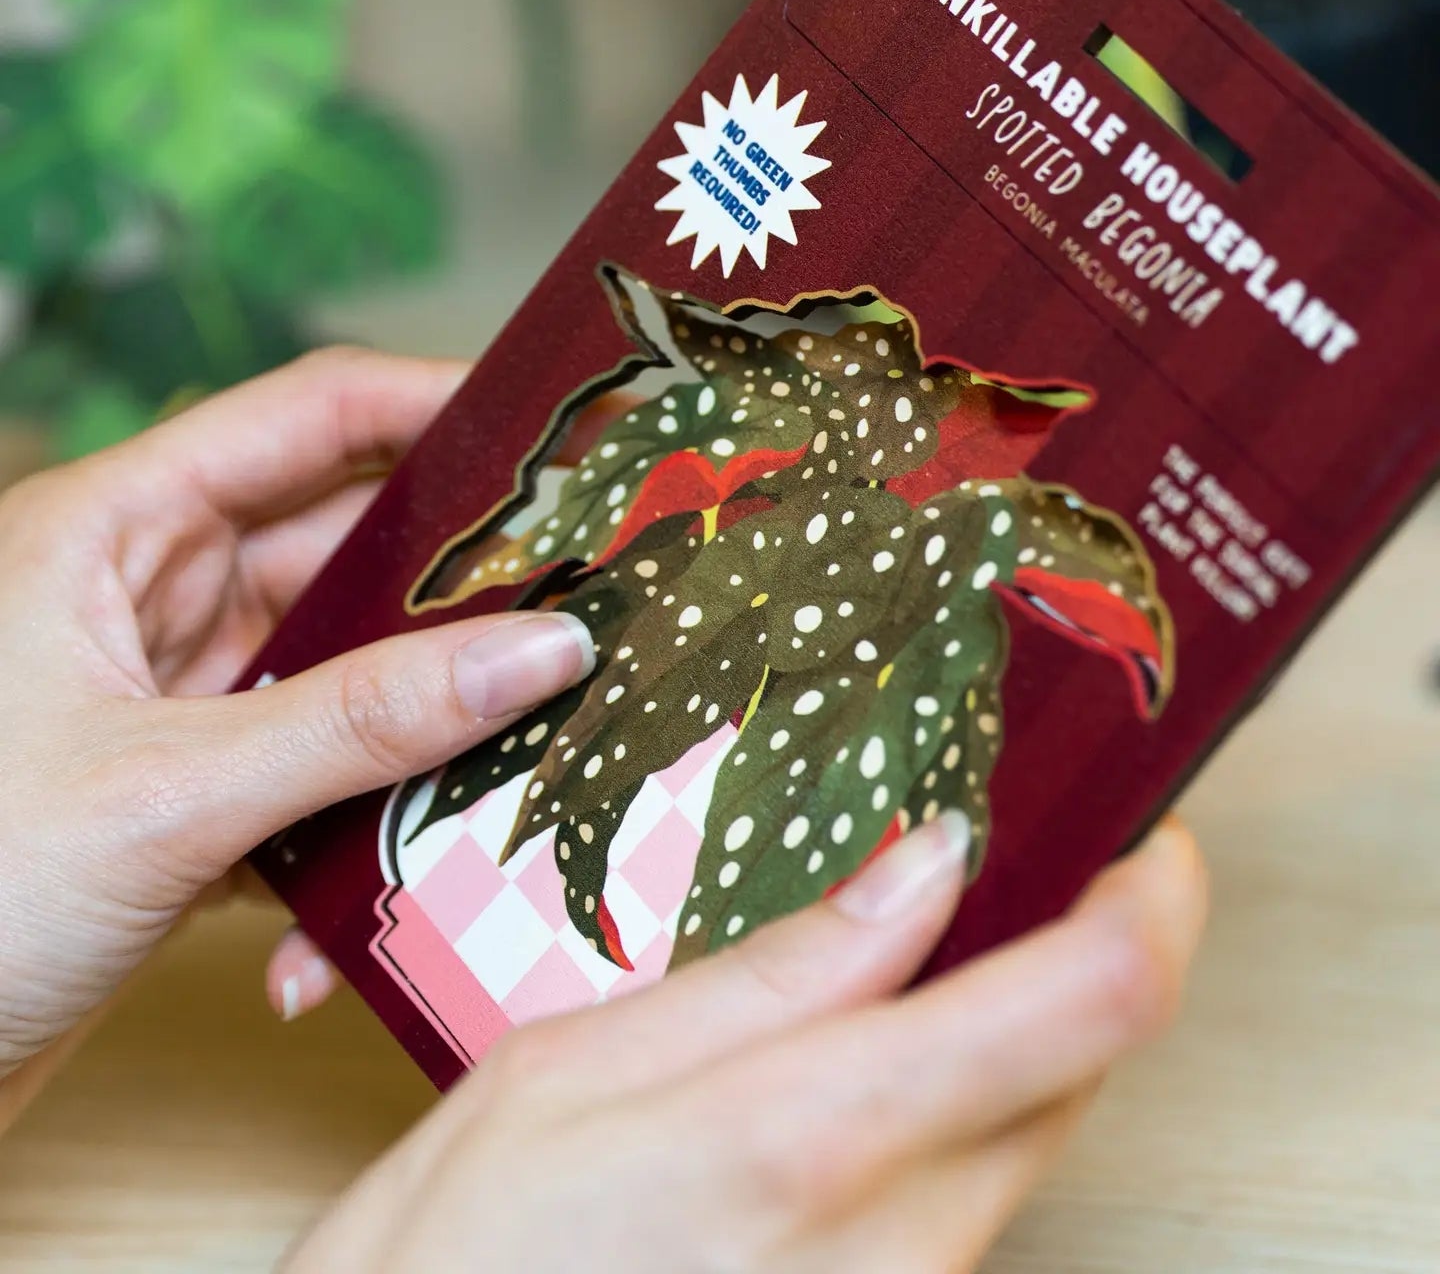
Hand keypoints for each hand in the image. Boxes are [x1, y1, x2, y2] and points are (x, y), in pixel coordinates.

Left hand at [0, 349, 600, 1082]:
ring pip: (349, 672)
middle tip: (588, 600)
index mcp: (115, 530)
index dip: (439, 403)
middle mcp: (154, 595)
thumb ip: (365, 721)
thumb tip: (544, 650)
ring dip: (418, 730)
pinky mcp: (195, 786)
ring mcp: (178, 694)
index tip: (560, 429)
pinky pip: (317, 774)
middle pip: (350, 551)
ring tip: (512, 752)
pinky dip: (353, 831)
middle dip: (463, 587)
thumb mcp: (168, 793)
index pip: (311, 416)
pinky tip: (350, 913)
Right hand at [286, 816, 1206, 1273]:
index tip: (1144, 844)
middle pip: (1082, 1072)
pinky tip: (858, 1071)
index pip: (1083, 1008)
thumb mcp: (575, 1069)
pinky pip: (971, 1203)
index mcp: (813, 1138)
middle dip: (1073, 958)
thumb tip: (919, 869)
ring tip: (905, 959)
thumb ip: (774, 973)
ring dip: (1008, 1036)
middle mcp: (897, 1247)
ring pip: (1029, 1137)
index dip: (1149, 907)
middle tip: (1009, 873)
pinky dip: (956, 1114)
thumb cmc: (455, 1259)